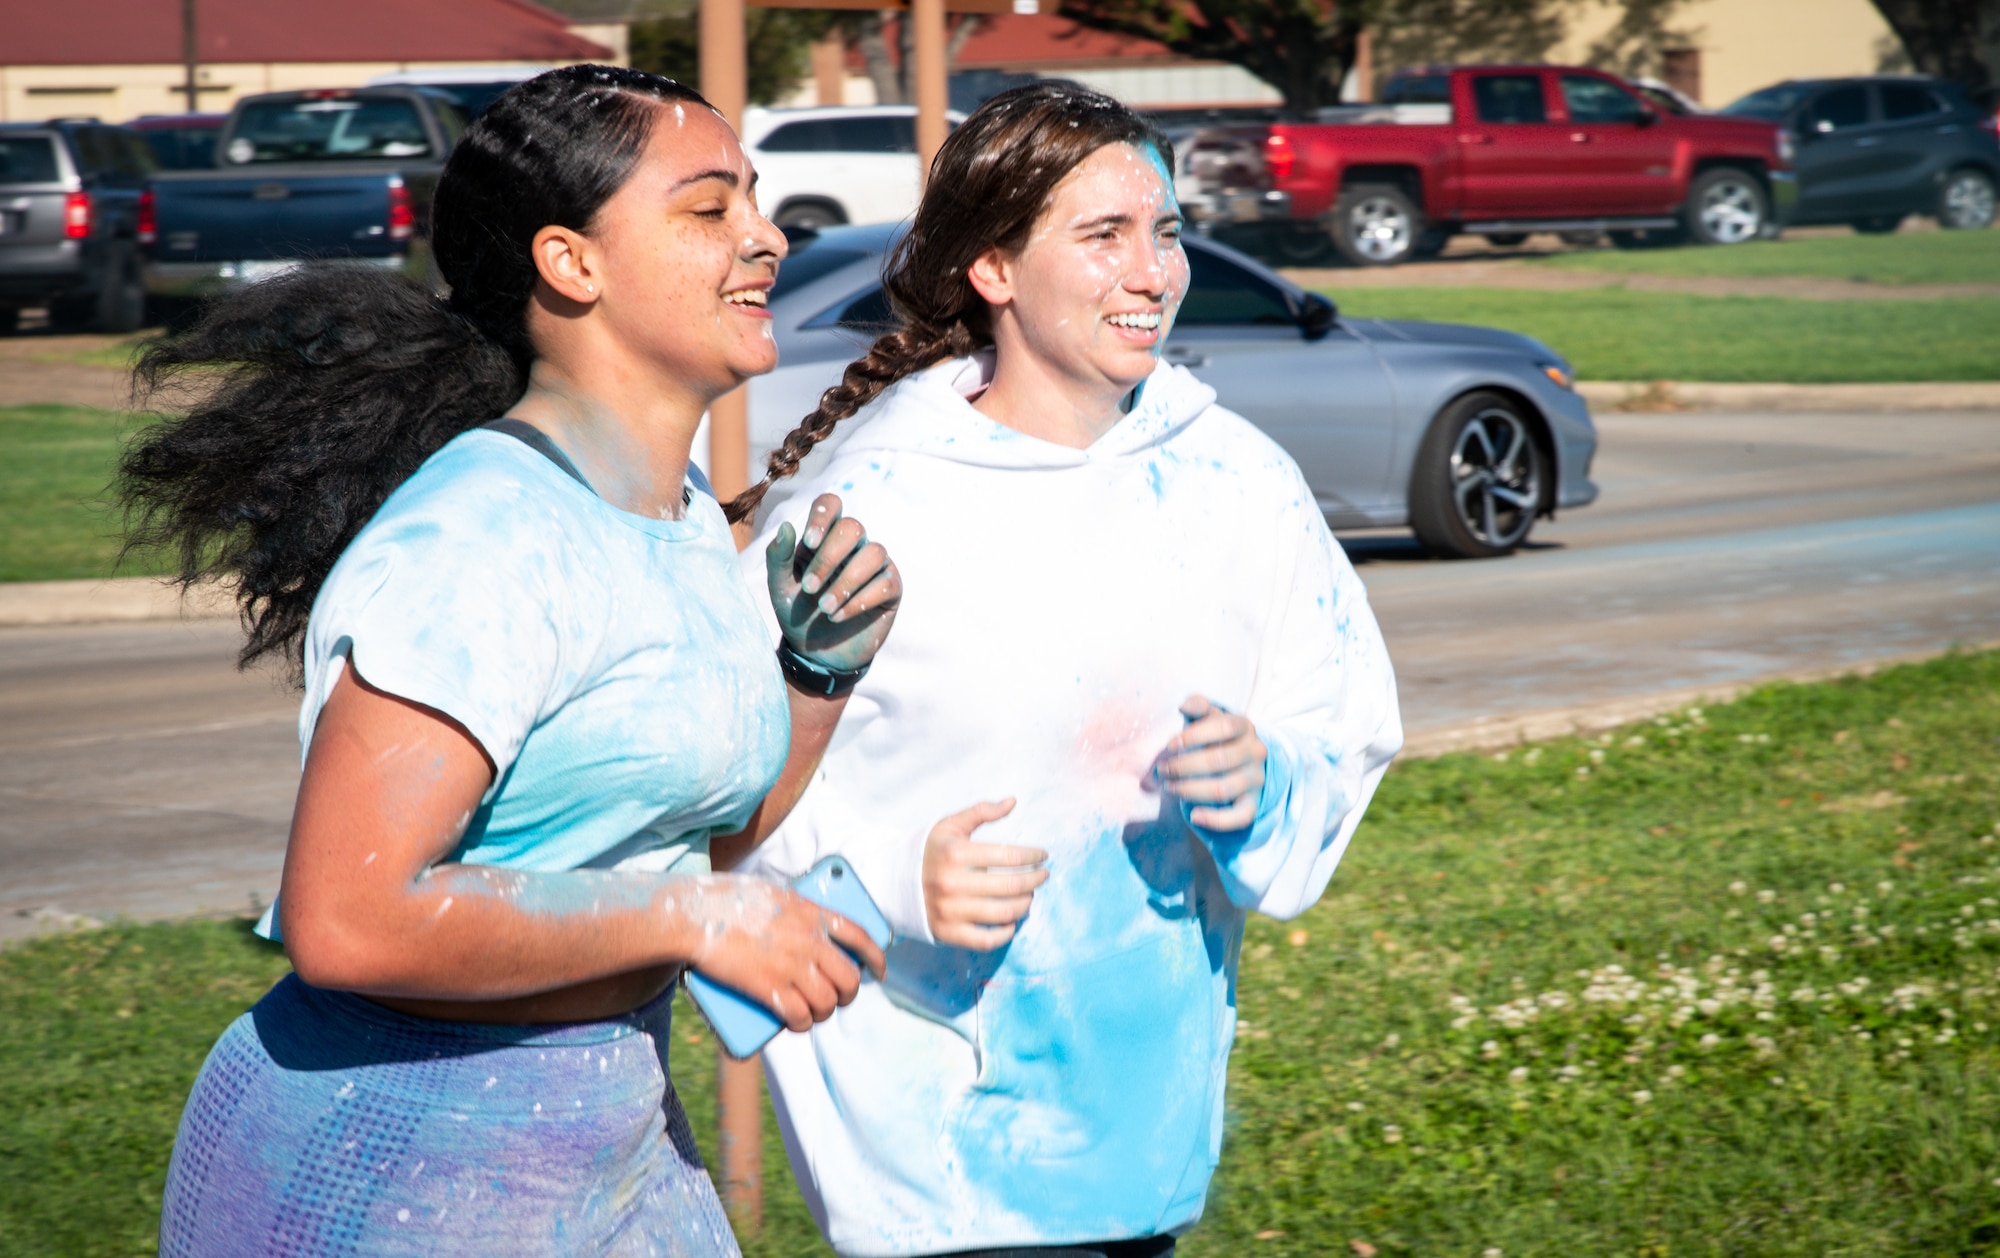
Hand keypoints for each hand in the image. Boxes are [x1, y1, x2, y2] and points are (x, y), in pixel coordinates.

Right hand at [682, 876, 887, 1032]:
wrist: (694, 915)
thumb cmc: (726, 900)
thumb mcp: (773, 895)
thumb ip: (793, 910)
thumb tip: (802, 925)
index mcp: (811, 913)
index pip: (860, 936)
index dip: (875, 958)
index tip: (878, 972)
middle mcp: (809, 940)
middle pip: (849, 978)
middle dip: (847, 994)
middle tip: (837, 999)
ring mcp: (790, 965)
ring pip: (826, 1002)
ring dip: (822, 1013)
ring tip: (813, 1013)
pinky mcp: (768, 987)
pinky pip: (798, 1016)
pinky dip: (800, 1024)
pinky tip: (795, 1024)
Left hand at [766, 493, 900, 673]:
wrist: (816, 654)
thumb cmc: (797, 614)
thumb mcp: (780, 588)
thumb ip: (777, 557)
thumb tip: (787, 526)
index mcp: (824, 537)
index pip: (831, 505)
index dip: (823, 517)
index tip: (809, 544)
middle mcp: (852, 546)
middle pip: (853, 527)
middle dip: (829, 558)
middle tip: (809, 589)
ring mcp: (875, 565)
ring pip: (873, 553)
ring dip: (846, 583)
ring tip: (825, 609)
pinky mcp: (891, 589)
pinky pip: (885, 583)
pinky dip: (859, 601)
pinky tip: (839, 617)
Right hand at [922, 799, 1047, 950]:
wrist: (895, 882)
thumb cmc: (931, 851)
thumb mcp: (951, 826)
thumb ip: (981, 811)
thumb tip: (1013, 801)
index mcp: (955, 853)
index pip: (1010, 855)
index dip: (1033, 855)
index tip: (1043, 856)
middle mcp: (952, 883)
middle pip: (1011, 886)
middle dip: (1035, 880)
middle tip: (1042, 876)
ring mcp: (950, 911)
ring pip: (1004, 913)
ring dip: (1025, 904)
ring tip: (1029, 896)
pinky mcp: (948, 933)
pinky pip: (986, 940)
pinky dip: (1006, 933)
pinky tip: (1012, 922)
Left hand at [1155, 695, 1267, 831]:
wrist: (1243, 761)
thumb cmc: (1217, 736)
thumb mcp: (1211, 716)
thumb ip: (1198, 706)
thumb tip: (1184, 705)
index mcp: (1245, 727)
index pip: (1224, 727)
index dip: (1194, 736)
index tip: (1170, 745)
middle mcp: (1255, 752)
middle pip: (1220, 760)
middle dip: (1184, 766)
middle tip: (1162, 770)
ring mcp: (1255, 779)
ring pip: (1223, 789)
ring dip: (1190, 790)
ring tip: (1170, 788)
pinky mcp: (1253, 803)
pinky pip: (1240, 817)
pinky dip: (1216, 820)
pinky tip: (1193, 816)